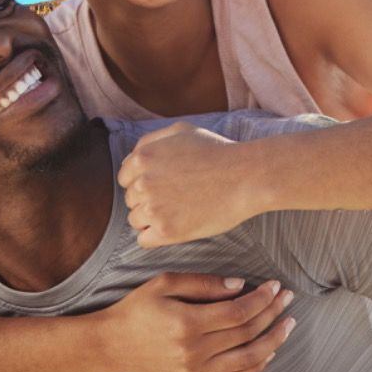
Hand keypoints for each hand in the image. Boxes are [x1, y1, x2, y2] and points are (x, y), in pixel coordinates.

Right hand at [90, 272, 296, 371]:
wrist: (111, 346)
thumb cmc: (136, 310)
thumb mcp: (165, 284)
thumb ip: (204, 284)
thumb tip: (240, 285)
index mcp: (188, 324)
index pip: (239, 311)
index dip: (262, 298)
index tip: (275, 286)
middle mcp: (195, 352)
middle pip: (248, 332)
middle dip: (273, 313)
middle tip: (287, 298)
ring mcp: (196, 371)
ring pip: (248, 359)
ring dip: (273, 341)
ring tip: (288, 325)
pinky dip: (256, 368)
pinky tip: (269, 353)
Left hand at [117, 122, 263, 246]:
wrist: (246, 176)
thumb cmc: (218, 152)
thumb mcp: (181, 131)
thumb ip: (151, 141)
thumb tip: (132, 158)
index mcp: (141, 158)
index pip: (125, 178)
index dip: (144, 182)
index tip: (164, 185)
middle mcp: (141, 183)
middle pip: (131, 200)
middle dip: (148, 200)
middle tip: (176, 198)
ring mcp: (152, 209)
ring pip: (136, 221)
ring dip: (152, 219)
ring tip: (178, 212)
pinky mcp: (166, 231)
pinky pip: (144, 240)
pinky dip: (156, 237)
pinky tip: (174, 228)